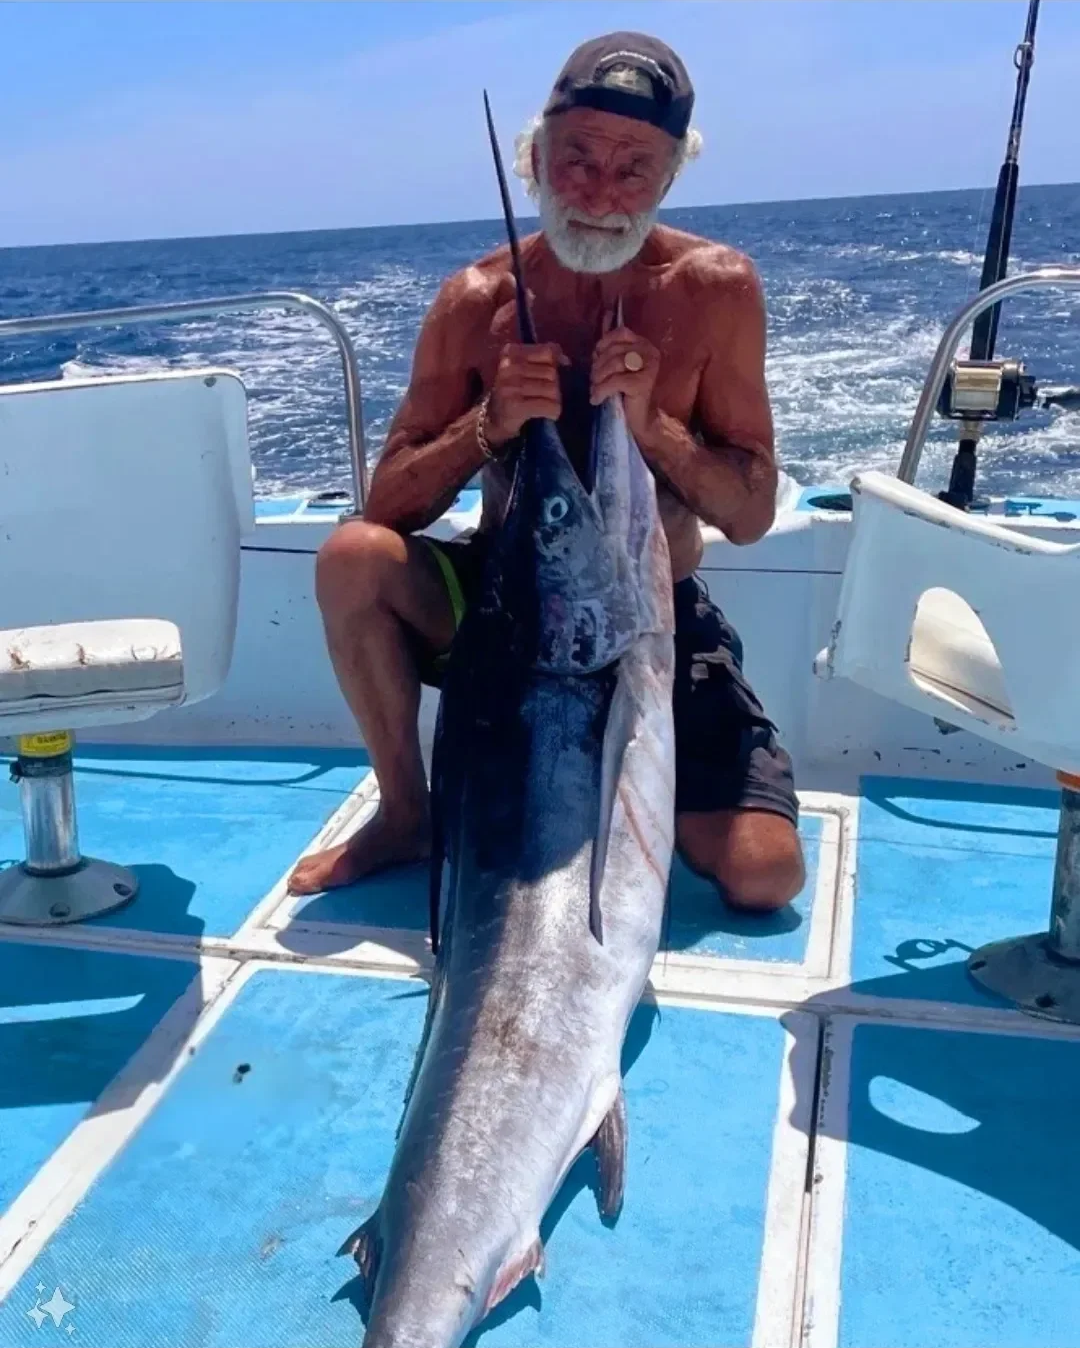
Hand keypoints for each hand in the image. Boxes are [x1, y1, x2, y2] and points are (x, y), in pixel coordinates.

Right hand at [485, 341, 567, 445]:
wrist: (491, 419)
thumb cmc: (512, 392)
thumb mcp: (522, 369)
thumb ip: (543, 359)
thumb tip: (566, 360)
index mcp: (511, 353)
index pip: (547, 351)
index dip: (556, 363)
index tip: (552, 375)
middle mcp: (509, 367)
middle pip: (552, 372)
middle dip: (554, 386)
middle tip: (545, 396)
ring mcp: (511, 387)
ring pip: (552, 389)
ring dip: (555, 401)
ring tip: (546, 405)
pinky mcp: (516, 406)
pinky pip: (549, 406)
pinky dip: (553, 412)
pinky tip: (549, 414)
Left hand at [590, 325, 659, 439]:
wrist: (640, 420)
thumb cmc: (627, 393)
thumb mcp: (617, 369)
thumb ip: (609, 355)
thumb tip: (595, 350)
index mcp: (644, 344)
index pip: (621, 333)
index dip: (604, 343)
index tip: (595, 358)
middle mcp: (650, 352)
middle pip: (615, 350)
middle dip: (598, 365)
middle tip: (593, 380)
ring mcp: (649, 367)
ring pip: (615, 363)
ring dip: (599, 377)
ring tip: (594, 389)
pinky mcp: (643, 384)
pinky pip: (616, 381)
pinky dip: (602, 390)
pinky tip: (596, 399)